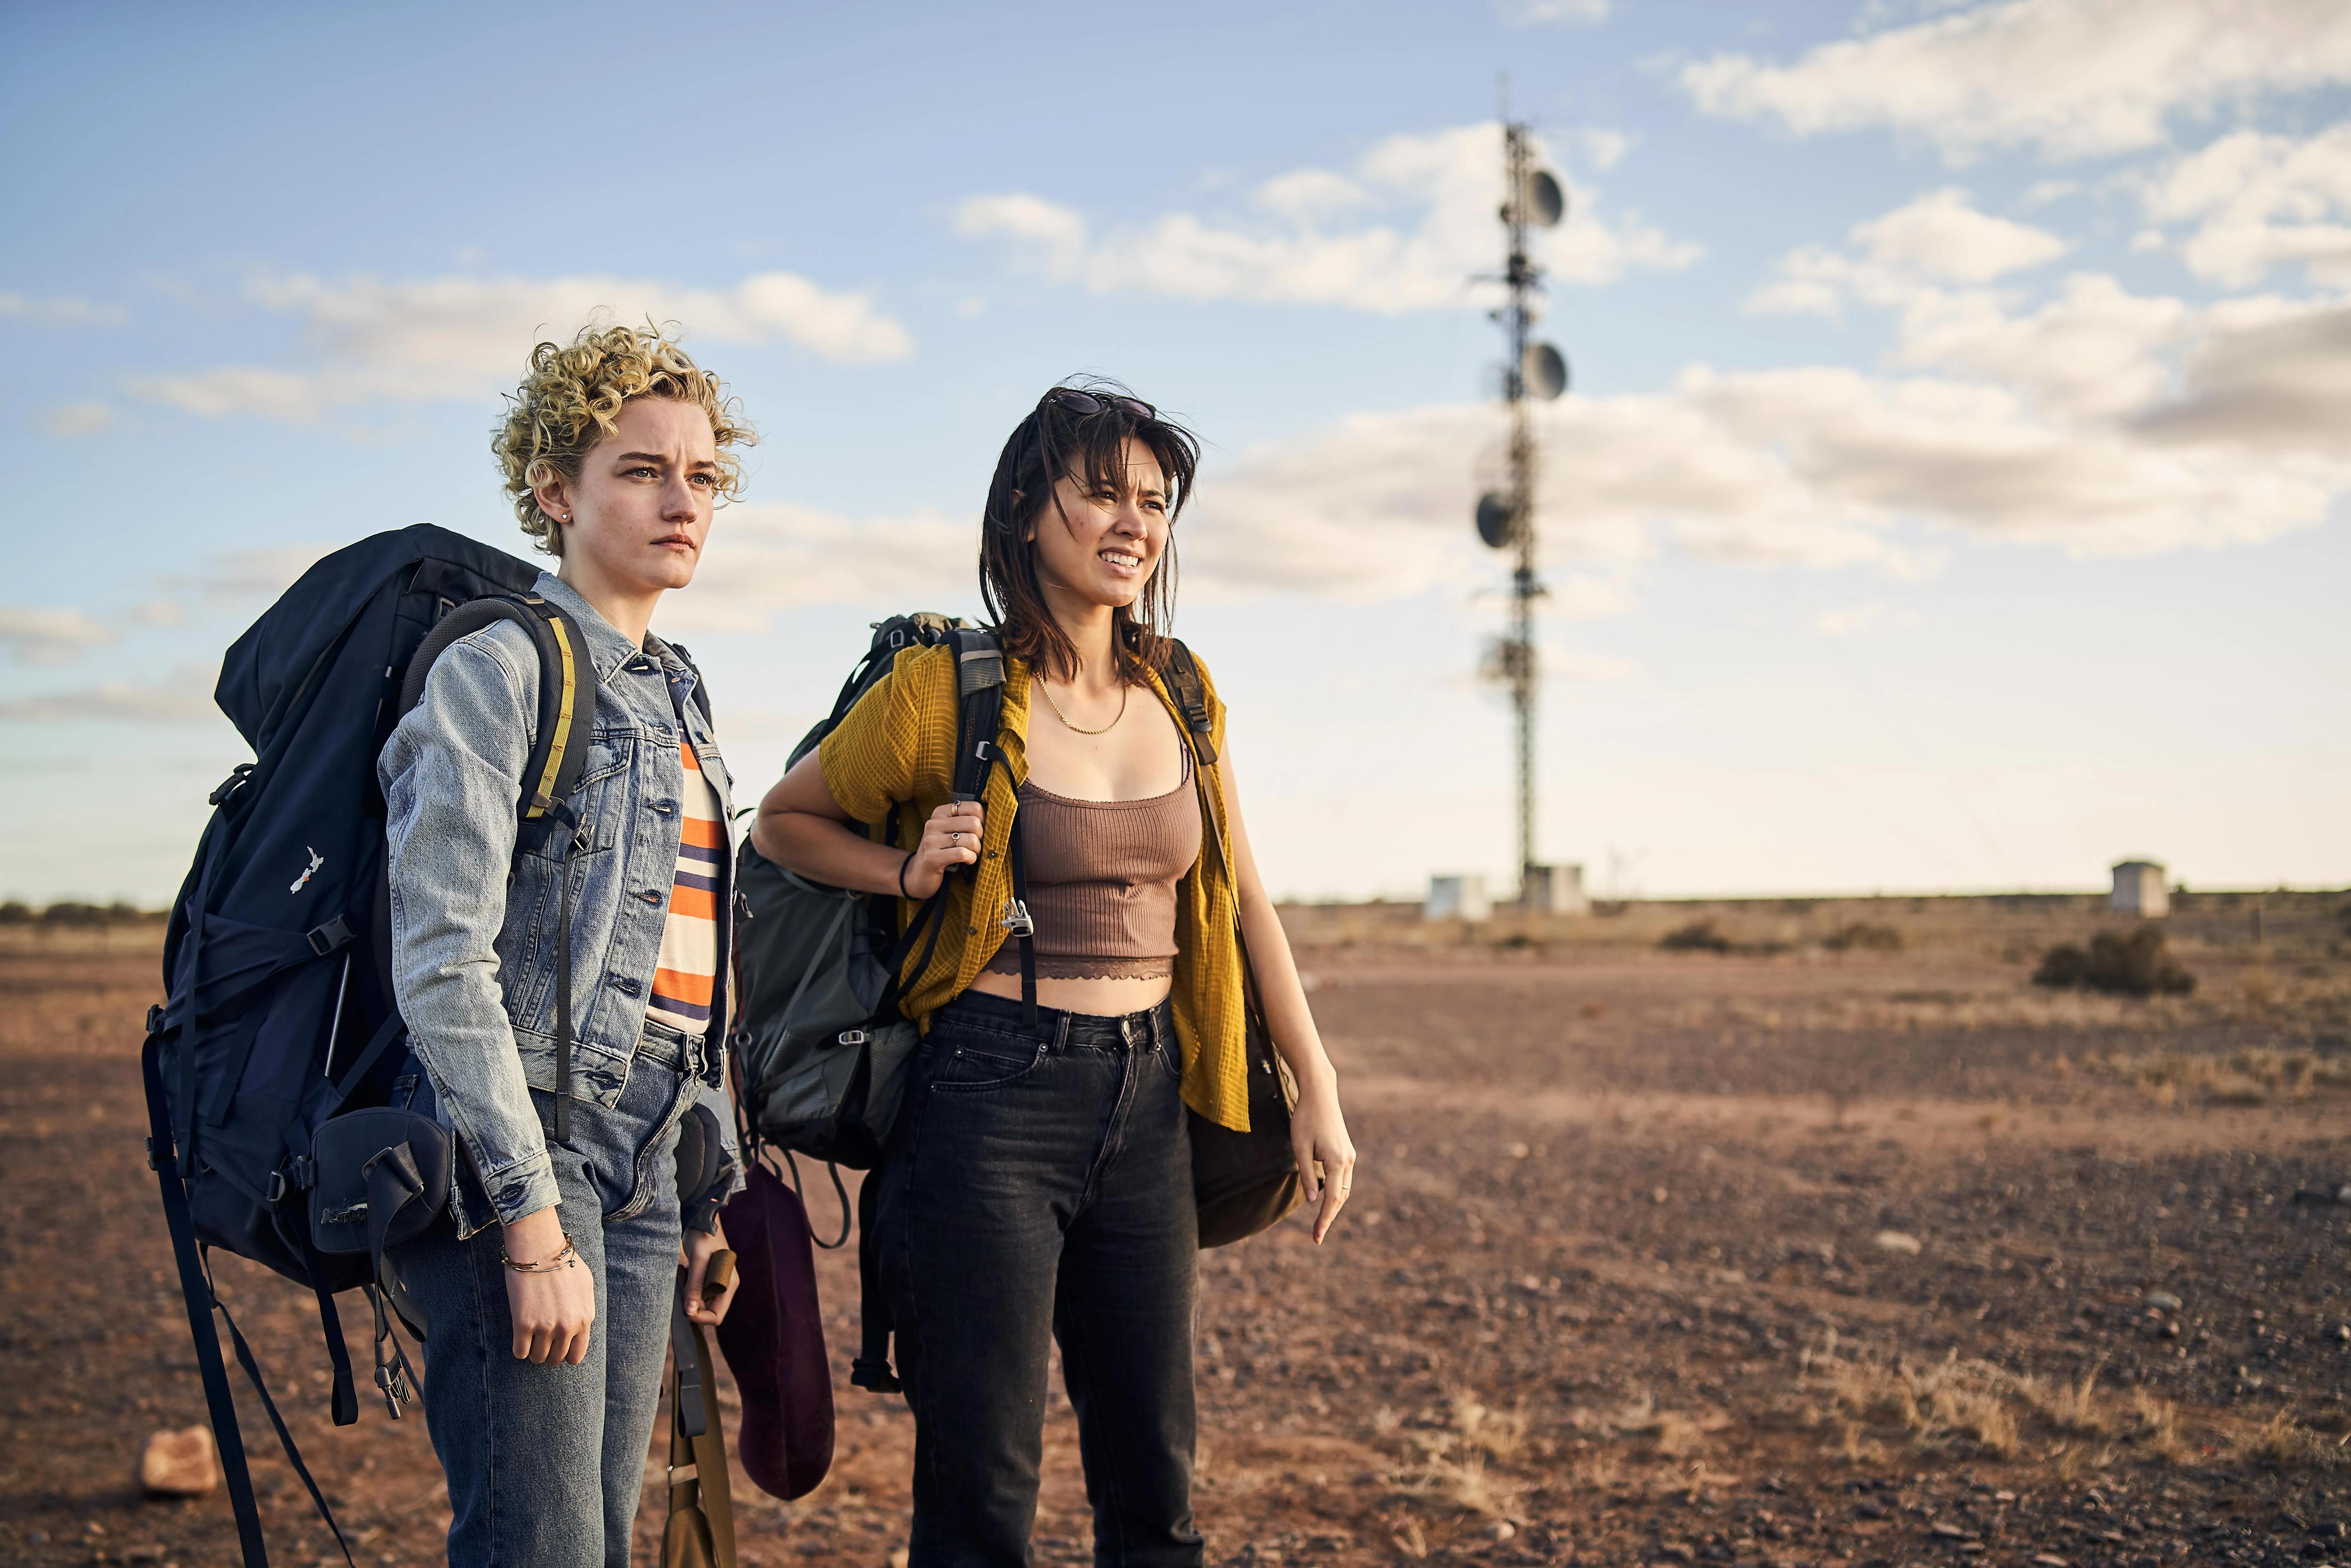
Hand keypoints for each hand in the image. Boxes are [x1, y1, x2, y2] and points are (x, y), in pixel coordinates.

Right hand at [501, 1206, 593, 1363]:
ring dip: (534, 1351)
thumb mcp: (586, 1285)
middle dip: (549, 1353)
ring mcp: (545, 1328)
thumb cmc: (563, 1262)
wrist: (540, 1248)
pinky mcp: (523, 1325)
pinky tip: (520, 1336)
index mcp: (584, 1319)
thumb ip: (585, 1309)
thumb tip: (582, 1325)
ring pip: (538, 1359)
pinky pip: (520, 1353)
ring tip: (531, 1337)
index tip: (558, 1346)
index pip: (576, 1356)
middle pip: (556, 1359)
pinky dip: (519, 1349)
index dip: (565, 1353)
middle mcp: (567, 1327)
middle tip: (542, 1341)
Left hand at [682, 1222, 738, 1327]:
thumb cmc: (703, 1236)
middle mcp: (725, 1286)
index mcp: (729, 1284)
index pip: (716, 1316)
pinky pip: (696, 1291)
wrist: (702, 1217)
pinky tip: (684, 1269)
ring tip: (683, 1272)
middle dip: (691, 1302)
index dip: (699, 1317)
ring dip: (688, 1292)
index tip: (684, 1307)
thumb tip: (690, 1312)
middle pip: (707, 1309)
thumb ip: (695, 1286)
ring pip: (699, 1301)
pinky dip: (687, 1285)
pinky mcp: (708, 1277)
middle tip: (683, 1281)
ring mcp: (717, 1282)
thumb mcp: (698, 1260)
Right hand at [902, 800, 983, 897]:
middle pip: (974, 823)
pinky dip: (971, 859)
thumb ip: (967, 822)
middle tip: (975, 847)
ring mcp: (931, 840)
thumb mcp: (951, 831)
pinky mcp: (932, 857)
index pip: (974, 807)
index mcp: (941, 812)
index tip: (980, 833)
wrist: (919, 874)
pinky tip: (967, 861)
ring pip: (971, 840)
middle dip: (981, 838)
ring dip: (976, 851)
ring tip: (970, 855)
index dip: (984, 821)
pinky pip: (963, 854)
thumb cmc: (943, 852)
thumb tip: (995, 820)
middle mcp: (934, 823)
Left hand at [1289, 1073, 1356, 1243]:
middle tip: (1316, 1236)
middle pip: (1340, 1198)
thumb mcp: (1299, 1148)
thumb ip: (1306, 1175)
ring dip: (1333, 1206)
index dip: (1324, 1220)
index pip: (1332, 1200)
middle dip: (1329, 1217)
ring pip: (1344, 1189)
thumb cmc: (1305, 1118)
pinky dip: (1335, 1192)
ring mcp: (1350, 1156)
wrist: (1320, 1093)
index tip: (1316, 1238)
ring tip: (1320, 1223)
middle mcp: (1348, 1161)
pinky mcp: (1347, 1152)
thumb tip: (1312, 1200)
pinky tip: (1324, 1199)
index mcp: (1337, 1162)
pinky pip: (1343, 1179)